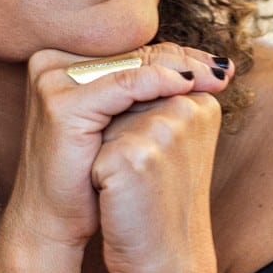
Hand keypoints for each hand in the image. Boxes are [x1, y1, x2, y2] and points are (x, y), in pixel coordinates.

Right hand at [2, 43, 232, 260]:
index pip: (128, 51)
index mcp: (59, 62)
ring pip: (130, 65)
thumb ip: (143, 90)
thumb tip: (203, 64)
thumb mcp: (116, 124)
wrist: (53, 221)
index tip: (217, 65)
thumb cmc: (87, 176)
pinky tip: (190, 87)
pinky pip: (123, 85)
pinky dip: (160, 83)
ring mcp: (52, 81)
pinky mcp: (62, 104)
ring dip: (179, 69)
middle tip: (223, 68)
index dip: (175, 56)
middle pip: (131, 54)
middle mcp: (50, 63)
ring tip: (215, 78)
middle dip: (183, 61)